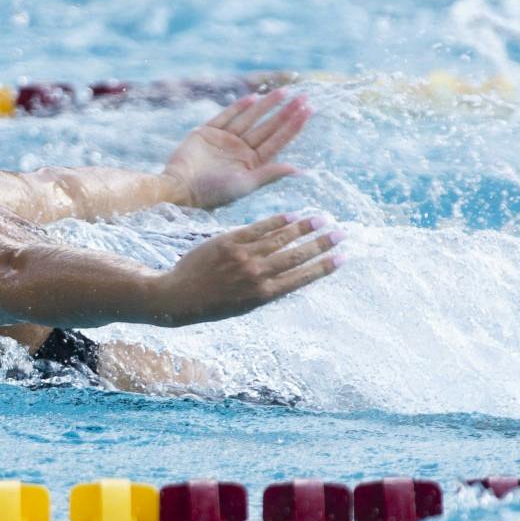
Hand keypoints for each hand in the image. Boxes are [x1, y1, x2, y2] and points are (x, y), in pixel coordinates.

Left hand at [151, 213, 343, 325]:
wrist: (177, 296)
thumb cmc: (212, 304)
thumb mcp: (244, 305)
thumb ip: (268, 289)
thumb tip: (293, 276)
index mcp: (263, 294)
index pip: (302, 277)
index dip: (324, 266)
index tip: (343, 257)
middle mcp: (256, 275)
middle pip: (297, 255)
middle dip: (322, 244)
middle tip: (341, 233)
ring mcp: (242, 257)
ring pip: (281, 238)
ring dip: (305, 228)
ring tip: (322, 219)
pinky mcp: (228, 242)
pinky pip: (258, 228)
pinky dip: (277, 221)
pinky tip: (292, 215)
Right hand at [162, 89, 311, 209]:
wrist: (178, 188)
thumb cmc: (211, 194)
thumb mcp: (244, 185)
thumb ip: (269, 175)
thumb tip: (299, 170)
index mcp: (251, 164)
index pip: (277, 141)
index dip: (293, 126)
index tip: (308, 111)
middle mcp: (240, 150)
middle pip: (267, 127)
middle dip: (285, 112)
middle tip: (303, 97)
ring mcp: (224, 140)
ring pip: (250, 118)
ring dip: (266, 105)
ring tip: (284, 92)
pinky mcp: (206, 132)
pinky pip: (226, 116)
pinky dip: (239, 107)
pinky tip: (254, 98)